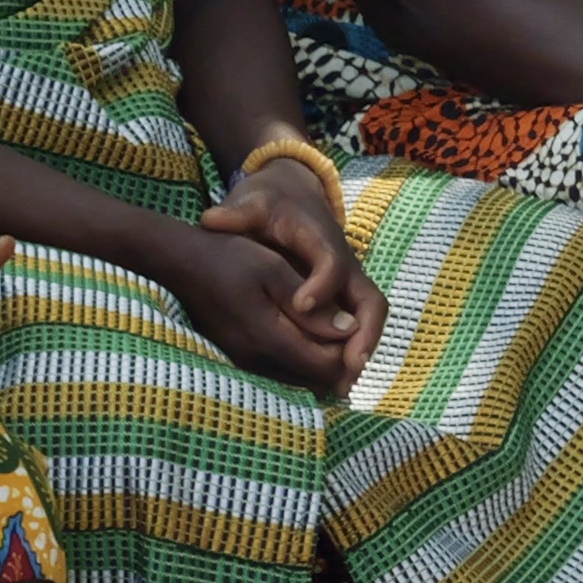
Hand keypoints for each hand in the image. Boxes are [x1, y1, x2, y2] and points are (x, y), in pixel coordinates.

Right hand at [160, 218, 364, 401]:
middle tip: (352, 338)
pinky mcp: (234, 358)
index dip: (349, 355)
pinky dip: (297, 363)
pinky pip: (276, 373)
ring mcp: (240, 362)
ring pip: (294, 380)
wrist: (177, 262)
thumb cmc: (228, 259)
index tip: (360, 333)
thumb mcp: (273, 271)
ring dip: (317, 365)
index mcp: (267, 337)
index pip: (323, 365)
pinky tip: (305, 340)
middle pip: (312, 380)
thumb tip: (348, 330)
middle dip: (337, 364)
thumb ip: (310, 306)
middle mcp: (253, 359)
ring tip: (333, 338)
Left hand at [203, 166, 384, 384]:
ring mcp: (348, 286)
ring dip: (360, 353)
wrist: (293, 196)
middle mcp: (346, 266)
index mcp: (324, 241)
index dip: (321, 285)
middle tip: (348, 367)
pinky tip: (333, 383)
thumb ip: (237, 213)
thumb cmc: (271, 204)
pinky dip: (351, 355)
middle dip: (363, 336)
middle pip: (371, 303)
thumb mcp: (254, 202)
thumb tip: (211, 219)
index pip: (333, 263)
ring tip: (342, 387)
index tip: (300, 304)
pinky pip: (356, 330)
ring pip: (368, 320)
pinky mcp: (341, 301)